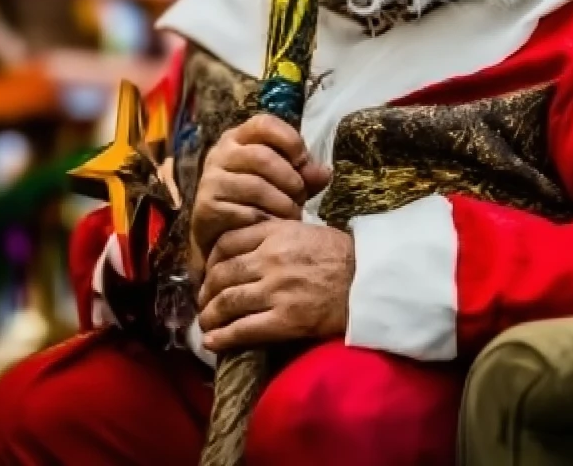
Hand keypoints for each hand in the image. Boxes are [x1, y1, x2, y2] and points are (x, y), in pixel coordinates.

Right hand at [190, 115, 329, 264]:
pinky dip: (267, 221)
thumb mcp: (283, 182)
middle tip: (301, 197)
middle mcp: (220, 154)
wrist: (221, 235)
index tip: (303, 161)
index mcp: (239, 138)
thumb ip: (304, 175)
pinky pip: (246, 213)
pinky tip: (273, 227)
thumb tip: (325, 172)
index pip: (264, 123)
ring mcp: (211, 180)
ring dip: (283, 204)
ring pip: (256, 186)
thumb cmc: (255, 201)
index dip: (289, 139)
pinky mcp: (207, 207)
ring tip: (292, 215)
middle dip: (290, 180)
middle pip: (262, 157)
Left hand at [197, 219, 353, 353]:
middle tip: (203, 301)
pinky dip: (223, 337)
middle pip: (222, 274)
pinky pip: (244, 329)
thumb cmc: (340, 254)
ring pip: (228, 302)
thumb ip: (274, 233)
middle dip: (206, 291)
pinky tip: (212, 341)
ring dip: (210, 315)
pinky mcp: (286, 320)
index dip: (211, 259)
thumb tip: (246, 246)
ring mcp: (277, 290)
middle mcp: (271, 259)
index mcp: (275, 233)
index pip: (227, 242)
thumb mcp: (304, 229)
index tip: (208, 271)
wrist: (369, 281)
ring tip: (205, 322)